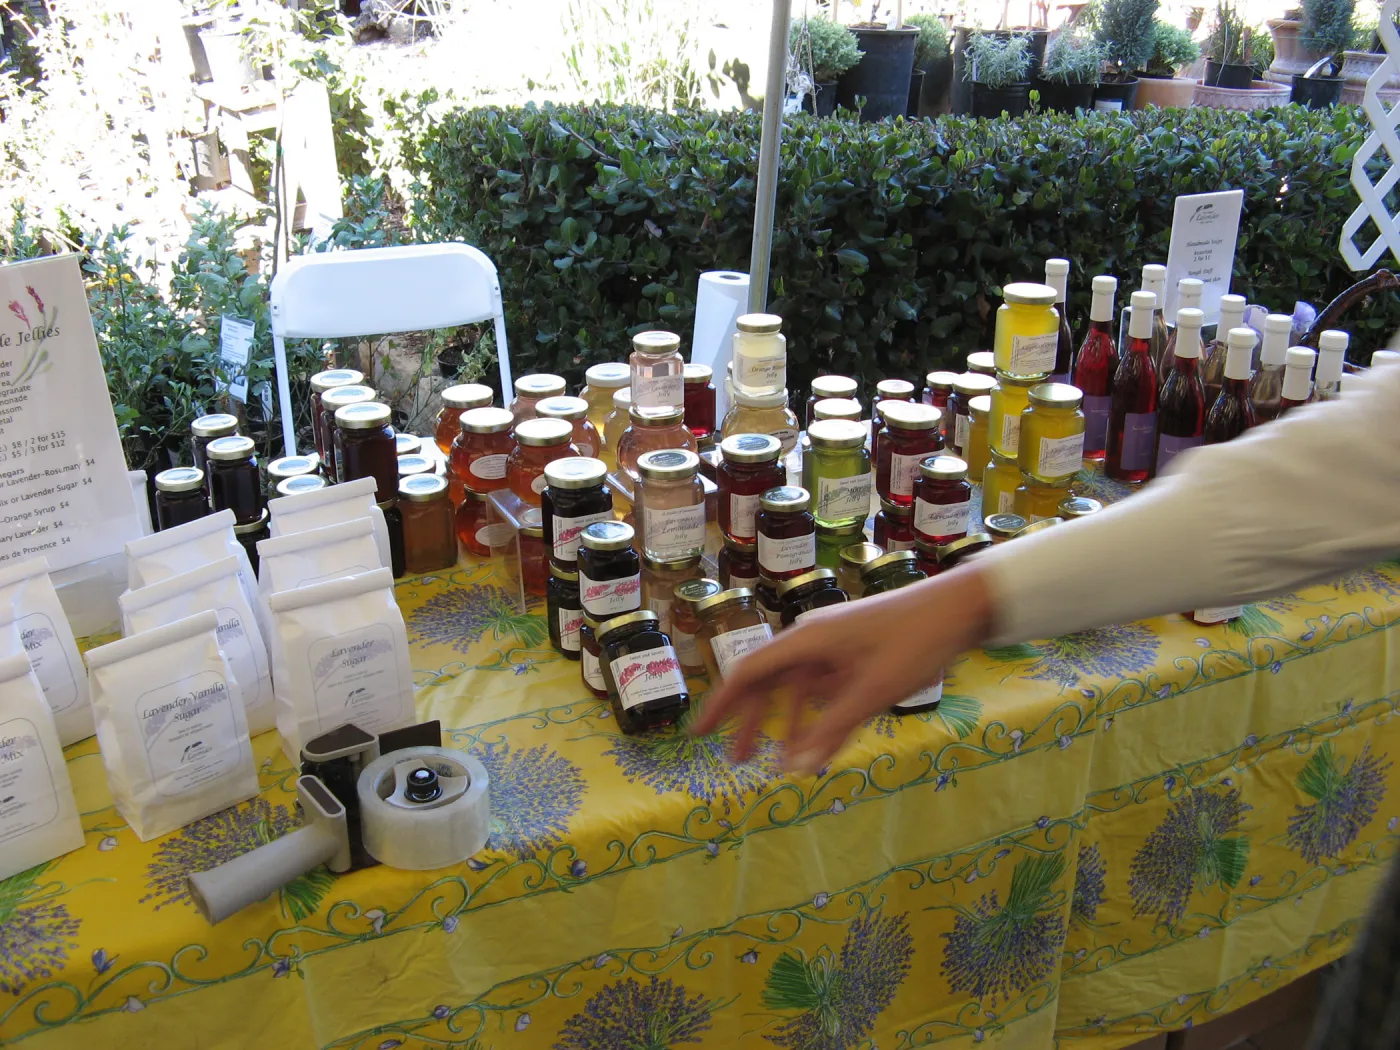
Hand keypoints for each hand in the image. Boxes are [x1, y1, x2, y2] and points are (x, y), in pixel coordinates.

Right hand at [690, 566, 996, 774]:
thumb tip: (792, 769)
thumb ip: (832, 730)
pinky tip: (815, 742)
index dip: (721, 703)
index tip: (700, 733)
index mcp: (807, 640)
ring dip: (783, 723)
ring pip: (796, 688)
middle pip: (767, 681)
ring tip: (773, 760)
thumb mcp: (873, 691)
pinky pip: (823, 689)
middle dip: (747, 719)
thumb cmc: (916, 642)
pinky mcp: (855, 654)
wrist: (961, 607)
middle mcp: (813, 640)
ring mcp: (835, 646)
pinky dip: (815, 715)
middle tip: (731, 757)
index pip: (749, 672)